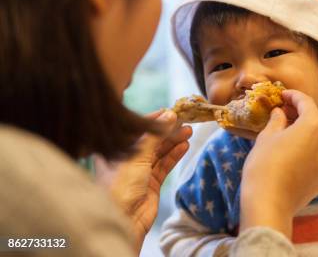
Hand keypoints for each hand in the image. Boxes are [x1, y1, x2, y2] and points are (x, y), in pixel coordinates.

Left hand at [109, 110, 191, 250]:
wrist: (123, 220)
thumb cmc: (121, 185)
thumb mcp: (136, 155)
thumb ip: (155, 135)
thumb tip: (170, 114)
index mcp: (115, 149)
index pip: (136, 129)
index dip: (154, 120)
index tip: (170, 111)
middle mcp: (127, 158)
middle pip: (151, 140)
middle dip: (167, 130)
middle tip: (185, 120)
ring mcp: (140, 171)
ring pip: (160, 152)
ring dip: (174, 141)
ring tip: (189, 131)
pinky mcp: (151, 182)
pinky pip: (165, 164)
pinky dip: (175, 155)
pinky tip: (185, 146)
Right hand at [239, 90, 317, 238]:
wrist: (271, 202)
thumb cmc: (265, 165)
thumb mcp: (267, 137)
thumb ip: (277, 120)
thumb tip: (280, 112)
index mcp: (314, 124)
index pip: (306, 102)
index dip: (293, 96)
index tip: (283, 95)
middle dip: (305, 112)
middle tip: (287, 112)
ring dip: (310, 130)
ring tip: (291, 131)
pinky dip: (312, 147)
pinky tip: (296, 151)